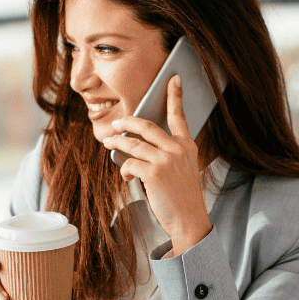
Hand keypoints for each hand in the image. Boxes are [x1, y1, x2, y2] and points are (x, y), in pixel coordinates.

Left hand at [102, 75, 212, 254]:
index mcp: (187, 145)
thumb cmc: (183, 196)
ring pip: (132, 144)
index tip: (173, 78)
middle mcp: (177, 149)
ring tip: (109, 145)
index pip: (179, 116)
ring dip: (117, 144)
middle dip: (126, 123)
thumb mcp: (183, 169)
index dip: (174, 96)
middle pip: (146, 126)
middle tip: (115, 125)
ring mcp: (166, 160)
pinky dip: (124, 169)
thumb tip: (138, 146)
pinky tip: (127, 176)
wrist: (189, 220)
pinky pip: (130, 164)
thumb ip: (168, 154)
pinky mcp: (154, 173)